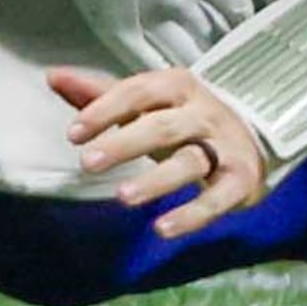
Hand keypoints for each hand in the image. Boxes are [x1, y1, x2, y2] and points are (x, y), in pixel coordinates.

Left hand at [51, 62, 268, 238]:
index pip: (139, 91)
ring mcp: (225, 147)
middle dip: (124, 143)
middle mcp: (203, 114)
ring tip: (122, 197)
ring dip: (155, 180)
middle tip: (87, 164)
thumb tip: (53, 76)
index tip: (74, 133)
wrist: (253, 139)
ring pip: (190, 162)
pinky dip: (192, 216)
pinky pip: (217, 200)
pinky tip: (162, 229)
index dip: (105, 109)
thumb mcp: (148, 104)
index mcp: (179, 87)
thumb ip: (101, 94)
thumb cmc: (185, 120)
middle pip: (163, 126)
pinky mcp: (241, 181)